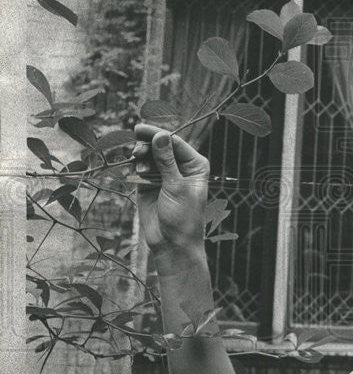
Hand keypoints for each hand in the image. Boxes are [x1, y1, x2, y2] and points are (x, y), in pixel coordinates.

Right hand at [132, 123, 209, 268]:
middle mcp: (180, 167)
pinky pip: (140, 168)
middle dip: (147, 144)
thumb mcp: (176, 186)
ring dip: (141, 156)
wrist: (172, 243)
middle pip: (160, 146)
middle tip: (137, 149)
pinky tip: (137, 173)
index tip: (140, 129)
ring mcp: (164, 175)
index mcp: (195, 164)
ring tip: (137, 160)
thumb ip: (166, 161)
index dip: (158, 134)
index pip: (175, 142)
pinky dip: (136, 167)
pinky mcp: (148, 184)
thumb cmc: (183, 216)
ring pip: (148, 155)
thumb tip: (160, 135)